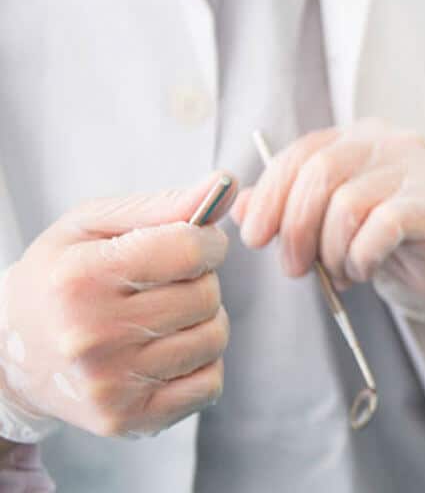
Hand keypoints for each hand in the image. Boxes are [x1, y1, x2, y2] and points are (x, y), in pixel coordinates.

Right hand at [0, 172, 235, 440]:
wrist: (11, 357)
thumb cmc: (60, 281)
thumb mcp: (94, 226)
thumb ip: (164, 205)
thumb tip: (224, 186)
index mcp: (81, 278)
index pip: (188, 249)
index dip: (206, 242)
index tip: (194, 245)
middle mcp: (92, 335)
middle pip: (206, 295)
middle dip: (200, 281)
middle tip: (168, 285)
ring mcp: (111, 383)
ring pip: (214, 338)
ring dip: (203, 322)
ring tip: (164, 318)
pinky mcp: (129, 419)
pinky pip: (209, 384)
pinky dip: (201, 364)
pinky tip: (165, 352)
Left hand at [233, 120, 424, 321]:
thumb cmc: (399, 243)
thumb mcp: (337, 223)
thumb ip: (293, 209)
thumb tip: (242, 208)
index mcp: (359, 138)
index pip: (300, 154)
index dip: (270, 197)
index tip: (256, 238)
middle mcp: (388, 142)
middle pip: (319, 175)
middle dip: (296, 230)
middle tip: (297, 270)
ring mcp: (416, 170)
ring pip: (347, 205)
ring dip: (333, 251)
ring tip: (345, 272)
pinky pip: (380, 227)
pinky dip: (362, 257)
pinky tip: (366, 269)